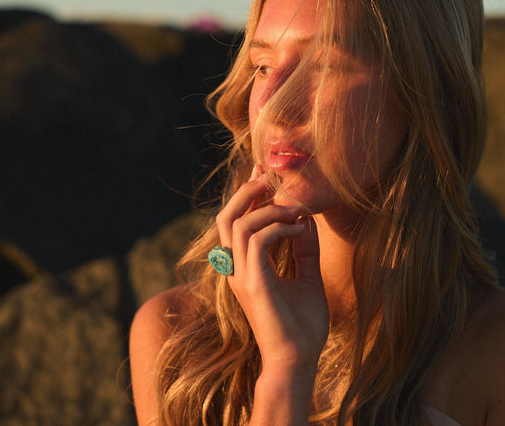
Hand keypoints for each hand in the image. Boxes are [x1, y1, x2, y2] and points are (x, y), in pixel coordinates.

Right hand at [215, 166, 328, 376]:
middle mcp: (237, 267)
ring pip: (238, 223)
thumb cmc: (302, 325)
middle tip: (272, 179)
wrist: (298, 361)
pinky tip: (300, 229)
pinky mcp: (253, 282)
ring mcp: (241, 274)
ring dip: (268, 209)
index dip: (247, 194)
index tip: (263, 173)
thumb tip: (306, 220)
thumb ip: (303, 249)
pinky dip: (279, 227)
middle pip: (227, 216)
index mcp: (245, 265)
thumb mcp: (307, 278)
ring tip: (295, 208)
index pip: (237, 221)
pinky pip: (257, 240)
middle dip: (248, 192)